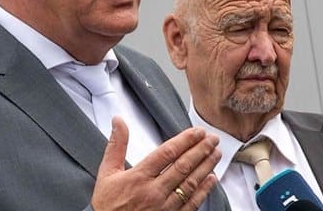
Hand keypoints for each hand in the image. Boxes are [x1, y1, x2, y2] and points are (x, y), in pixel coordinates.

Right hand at [91, 117, 220, 210]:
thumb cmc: (107, 206)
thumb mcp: (107, 174)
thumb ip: (116, 146)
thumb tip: (118, 121)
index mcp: (138, 177)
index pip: (167, 153)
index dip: (185, 140)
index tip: (197, 131)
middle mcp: (153, 192)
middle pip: (183, 166)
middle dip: (201, 149)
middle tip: (213, 139)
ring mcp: (163, 207)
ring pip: (190, 183)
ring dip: (206, 166)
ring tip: (216, 154)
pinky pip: (191, 204)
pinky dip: (204, 190)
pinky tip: (211, 179)